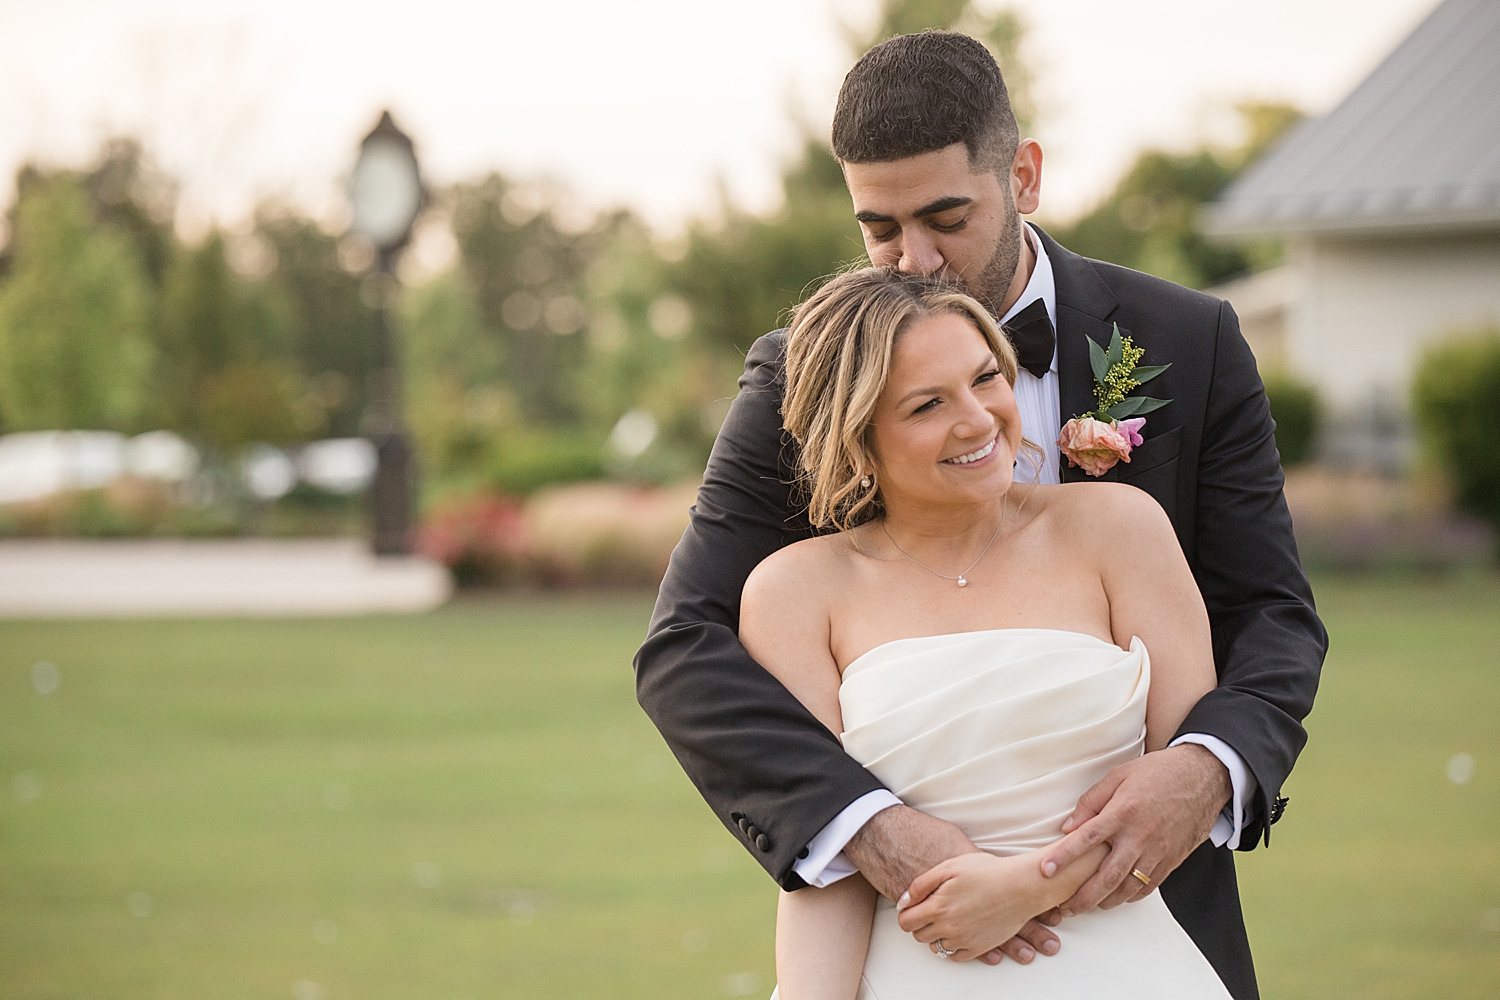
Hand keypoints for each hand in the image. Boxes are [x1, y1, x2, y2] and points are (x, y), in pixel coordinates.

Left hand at [844, 806, 1059, 965]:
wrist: (1020, 886)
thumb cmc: (986, 871)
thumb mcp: (949, 867)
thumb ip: (921, 885)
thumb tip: (903, 903)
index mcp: (938, 907)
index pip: (906, 922)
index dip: (905, 914)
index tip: (912, 908)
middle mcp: (949, 928)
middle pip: (919, 936)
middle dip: (920, 923)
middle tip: (931, 909)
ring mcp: (964, 940)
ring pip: (936, 947)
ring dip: (935, 935)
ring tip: (946, 918)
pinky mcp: (979, 947)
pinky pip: (955, 956)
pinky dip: (952, 946)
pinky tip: (958, 930)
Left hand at [1038, 744, 1230, 913]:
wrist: (1202, 777)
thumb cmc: (1157, 772)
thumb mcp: (1119, 775)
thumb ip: (1091, 801)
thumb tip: (1069, 825)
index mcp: (1123, 812)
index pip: (1087, 838)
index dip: (1064, 855)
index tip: (1045, 870)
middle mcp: (1139, 836)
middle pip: (1107, 875)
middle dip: (1083, 896)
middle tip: (1065, 907)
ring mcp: (1157, 851)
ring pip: (1128, 887)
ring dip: (1105, 901)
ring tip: (1087, 907)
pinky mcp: (1171, 860)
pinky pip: (1148, 886)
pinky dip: (1130, 896)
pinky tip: (1117, 898)